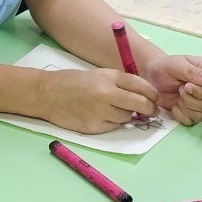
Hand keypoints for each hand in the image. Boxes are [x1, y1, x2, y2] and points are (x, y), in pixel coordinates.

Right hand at [34, 68, 157, 134]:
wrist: (46, 93)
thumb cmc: (73, 82)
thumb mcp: (98, 75)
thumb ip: (120, 83)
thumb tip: (144, 96)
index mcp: (110, 77)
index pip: (143, 87)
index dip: (153, 95)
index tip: (155, 100)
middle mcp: (108, 93)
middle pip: (141, 104)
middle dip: (150, 110)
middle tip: (151, 112)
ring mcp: (101, 111)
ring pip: (127, 118)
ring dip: (125, 116)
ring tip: (111, 110)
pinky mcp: (94, 126)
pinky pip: (113, 127)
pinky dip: (111, 123)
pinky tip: (99, 116)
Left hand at [141, 55, 201, 124]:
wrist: (151, 78)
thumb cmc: (164, 67)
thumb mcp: (175, 64)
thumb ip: (192, 71)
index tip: (186, 86)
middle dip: (193, 100)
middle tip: (180, 90)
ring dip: (186, 107)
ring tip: (178, 96)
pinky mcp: (194, 112)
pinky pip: (193, 121)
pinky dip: (181, 115)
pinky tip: (175, 106)